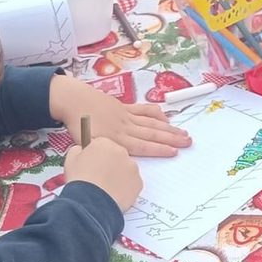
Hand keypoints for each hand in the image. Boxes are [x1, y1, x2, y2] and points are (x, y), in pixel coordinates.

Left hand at [49, 73, 190, 157]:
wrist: (73, 100)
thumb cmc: (77, 124)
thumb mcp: (87, 145)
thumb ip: (105, 153)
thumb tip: (119, 161)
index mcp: (117, 139)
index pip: (143, 146)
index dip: (159, 150)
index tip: (174, 152)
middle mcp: (126, 127)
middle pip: (152, 134)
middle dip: (171, 139)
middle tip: (188, 142)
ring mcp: (127, 116)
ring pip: (152, 123)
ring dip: (168, 128)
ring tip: (183, 133)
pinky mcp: (125, 107)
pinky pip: (144, 110)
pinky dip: (156, 114)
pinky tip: (166, 118)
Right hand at [64, 137, 142, 210]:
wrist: (90, 200)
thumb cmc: (80, 179)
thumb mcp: (71, 159)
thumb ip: (78, 150)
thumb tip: (82, 150)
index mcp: (105, 143)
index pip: (102, 145)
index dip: (96, 156)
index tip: (92, 165)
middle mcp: (122, 152)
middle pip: (116, 156)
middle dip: (109, 165)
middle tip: (99, 178)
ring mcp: (133, 168)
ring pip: (126, 170)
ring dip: (118, 176)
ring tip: (106, 188)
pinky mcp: (138, 183)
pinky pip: (132, 184)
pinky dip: (125, 189)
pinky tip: (114, 194)